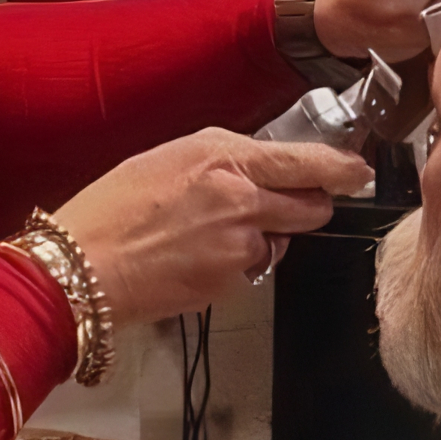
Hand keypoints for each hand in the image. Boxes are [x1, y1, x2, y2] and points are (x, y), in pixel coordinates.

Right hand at [52, 129, 368, 319]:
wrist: (82, 269)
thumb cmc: (112, 210)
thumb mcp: (170, 157)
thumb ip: (224, 158)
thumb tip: (262, 164)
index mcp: (224, 157)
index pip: (306, 161)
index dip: (341, 168)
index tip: (358, 170)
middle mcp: (241, 198)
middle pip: (311, 206)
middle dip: (307, 206)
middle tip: (283, 205)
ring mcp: (240, 245)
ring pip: (280, 240)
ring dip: (264, 237)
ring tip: (210, 235)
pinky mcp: (232, 283)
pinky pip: (253, 269)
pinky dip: (238, 265)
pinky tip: (198, 258)